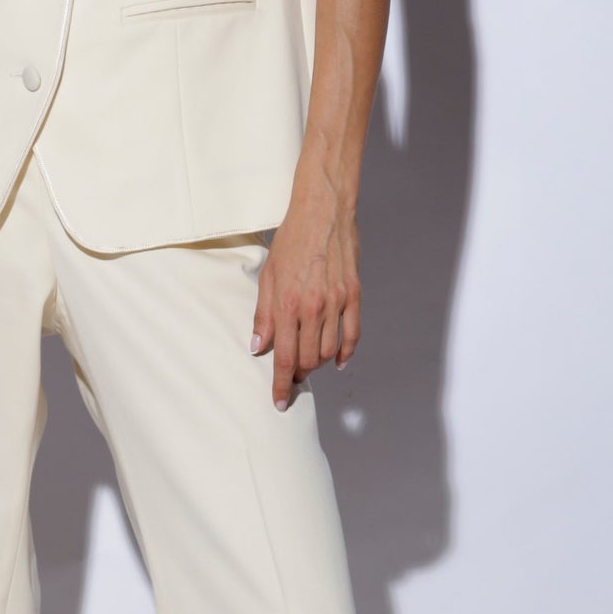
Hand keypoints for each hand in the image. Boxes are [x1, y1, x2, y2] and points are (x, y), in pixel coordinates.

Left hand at [250, 173, 361, 409]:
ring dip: (317, 364)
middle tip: (291, 377)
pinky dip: (345, 353)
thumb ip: (263, 314)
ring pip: (329, 351)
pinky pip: (352, 334)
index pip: (284, 358)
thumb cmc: (292, 240)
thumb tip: (258, 346)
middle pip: (308, 359)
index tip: (279, 401)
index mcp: (287, 304)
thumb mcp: (267, 275)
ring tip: (308, 365)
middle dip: (298, 375)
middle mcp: (312, 308)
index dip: (281, 385)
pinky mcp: (353, 295)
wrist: (322, 212)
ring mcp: (336, 302)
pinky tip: (337, 360)